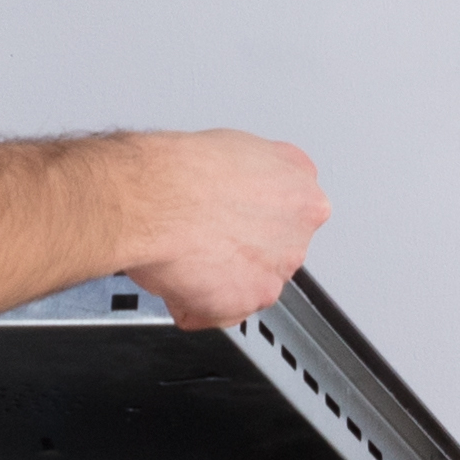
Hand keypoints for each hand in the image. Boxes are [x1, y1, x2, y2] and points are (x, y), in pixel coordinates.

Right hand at [107, 130, 332, 328]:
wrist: (155, 201)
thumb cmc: (182, 172)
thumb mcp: (236, 147)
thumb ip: (254, 177)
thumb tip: (237, 186)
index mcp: (303, 196)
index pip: (289, 214)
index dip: (254, 216)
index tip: (234, 215)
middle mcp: (298, 236)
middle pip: (271, 252)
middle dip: (239, 250)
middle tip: (203, 235)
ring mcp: (275, 272)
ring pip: (246, 285)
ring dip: (217, 279)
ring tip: (184, 253)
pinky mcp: (245, 302)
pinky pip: (216, 312)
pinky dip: (192, 303)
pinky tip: (177, 275)